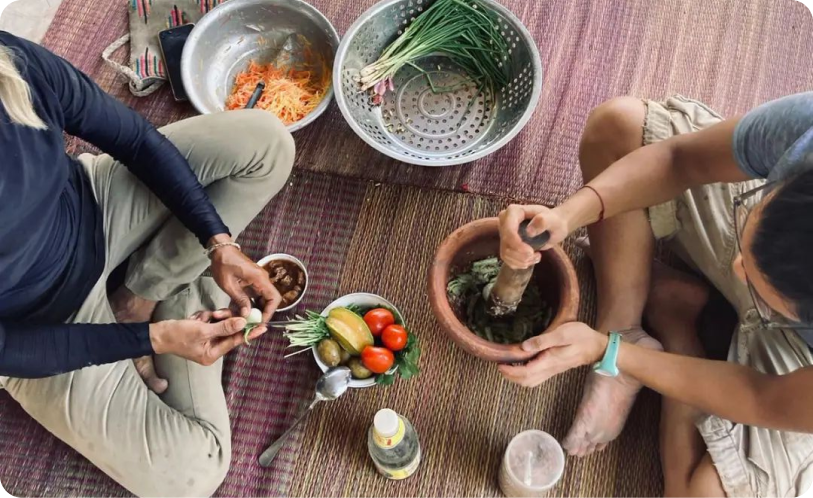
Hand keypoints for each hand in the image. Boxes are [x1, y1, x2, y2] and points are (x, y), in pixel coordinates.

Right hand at [149, 309, 266, 365]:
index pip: (236, 341)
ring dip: (210, 318)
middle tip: (215, 315)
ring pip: (219, 323)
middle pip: (228, 331)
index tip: (262, 326)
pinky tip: (194, 319)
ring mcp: (206, 341)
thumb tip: (242, 323)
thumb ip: (224, 327)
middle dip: (222, 320)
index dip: (249, 332)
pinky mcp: (201, 332)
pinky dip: (203, 317)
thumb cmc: (176, 335)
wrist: (156, 333)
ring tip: (199, 319)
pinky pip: (210, 321)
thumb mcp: (202, 330)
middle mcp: (211, 349)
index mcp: (212, 354)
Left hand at [208, 236, 281, 321]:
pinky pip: (256, 296)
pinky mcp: (253, 282)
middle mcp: (263, 280)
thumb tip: (247, 315)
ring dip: (256, 310)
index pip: (274, 298)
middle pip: (271, 300)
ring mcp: (259, 281)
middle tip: (251, 323)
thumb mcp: (228, 284)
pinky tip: (241, 311)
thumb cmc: (223, 263)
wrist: (220, 250)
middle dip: (263, 313)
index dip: (269, 312)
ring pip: (263, 299)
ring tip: (245, 319)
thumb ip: (240, 300)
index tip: (259, 322)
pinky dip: (251, 304)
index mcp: (260, 279)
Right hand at [498, 205, 569, 268]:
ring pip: (505, 254)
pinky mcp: (506, 245)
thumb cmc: (553, 221)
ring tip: (536, 257)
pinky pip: (507, 259)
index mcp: (513, 211)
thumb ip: (543, 222)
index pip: (508, 230)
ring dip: (522, 261)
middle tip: (537, 256)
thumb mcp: (553, 220)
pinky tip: (531, 259)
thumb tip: (529, 232)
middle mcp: (505, 221)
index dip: (517, 244)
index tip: (530, 252)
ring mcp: (504, 234)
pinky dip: (520, 264)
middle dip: (521, 255)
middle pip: (506, 244)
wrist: (553, 227)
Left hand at [499, 322, 607, 387]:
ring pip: (531, 381)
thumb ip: (543, 341)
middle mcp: (549, 369)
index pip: (525, 373)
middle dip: (510, 376)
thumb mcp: (562, 333)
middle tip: (500, 365)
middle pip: (526, 381)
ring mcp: (552, 370)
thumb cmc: (581, 337)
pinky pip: (536, 377)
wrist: (597, 346)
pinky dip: (525, 374)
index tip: (499, 364)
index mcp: (549, 361)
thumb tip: (523, 347)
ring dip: (517, 376)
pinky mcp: (554, 368)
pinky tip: (522, 363)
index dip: (510, 371)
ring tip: (507, 365)